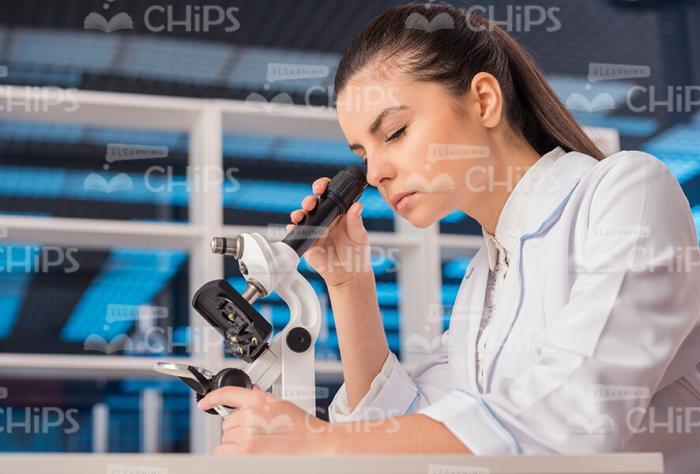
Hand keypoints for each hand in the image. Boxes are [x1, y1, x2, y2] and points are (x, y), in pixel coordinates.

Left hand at [198, 385, 334, 454]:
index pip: (226, 394)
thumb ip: (260, 398)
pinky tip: (250, 451)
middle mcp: (249, 415)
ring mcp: (246, 434)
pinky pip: (224, 451)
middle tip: (258, 433)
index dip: (212, 398)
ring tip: (259, 442)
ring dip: (236, 442)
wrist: (314, 444)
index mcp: (257, 399)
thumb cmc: (301, 426)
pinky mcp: (245, 451)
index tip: (205, 403)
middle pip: (227, 422)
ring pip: (226, 438)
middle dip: (238, 428)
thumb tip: (249, 391)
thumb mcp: (279, 403)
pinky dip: (232, 453)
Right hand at [286, 177, 370, 287]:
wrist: (349, 274)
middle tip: (310, 204)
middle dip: (308, 200)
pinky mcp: (307, 241)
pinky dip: (293, 229)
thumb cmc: (357, 252)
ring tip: (300, 215)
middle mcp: (325, 217)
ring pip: (302, 215)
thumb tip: (357, 206)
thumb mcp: (359, 235)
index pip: (329, 192)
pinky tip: (293, 228)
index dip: (323, 186)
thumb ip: (356, 221)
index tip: (321, 188)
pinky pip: (296, 232)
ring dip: (298, 212)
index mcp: (338, 211)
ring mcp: (314, 228)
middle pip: (312, 202)